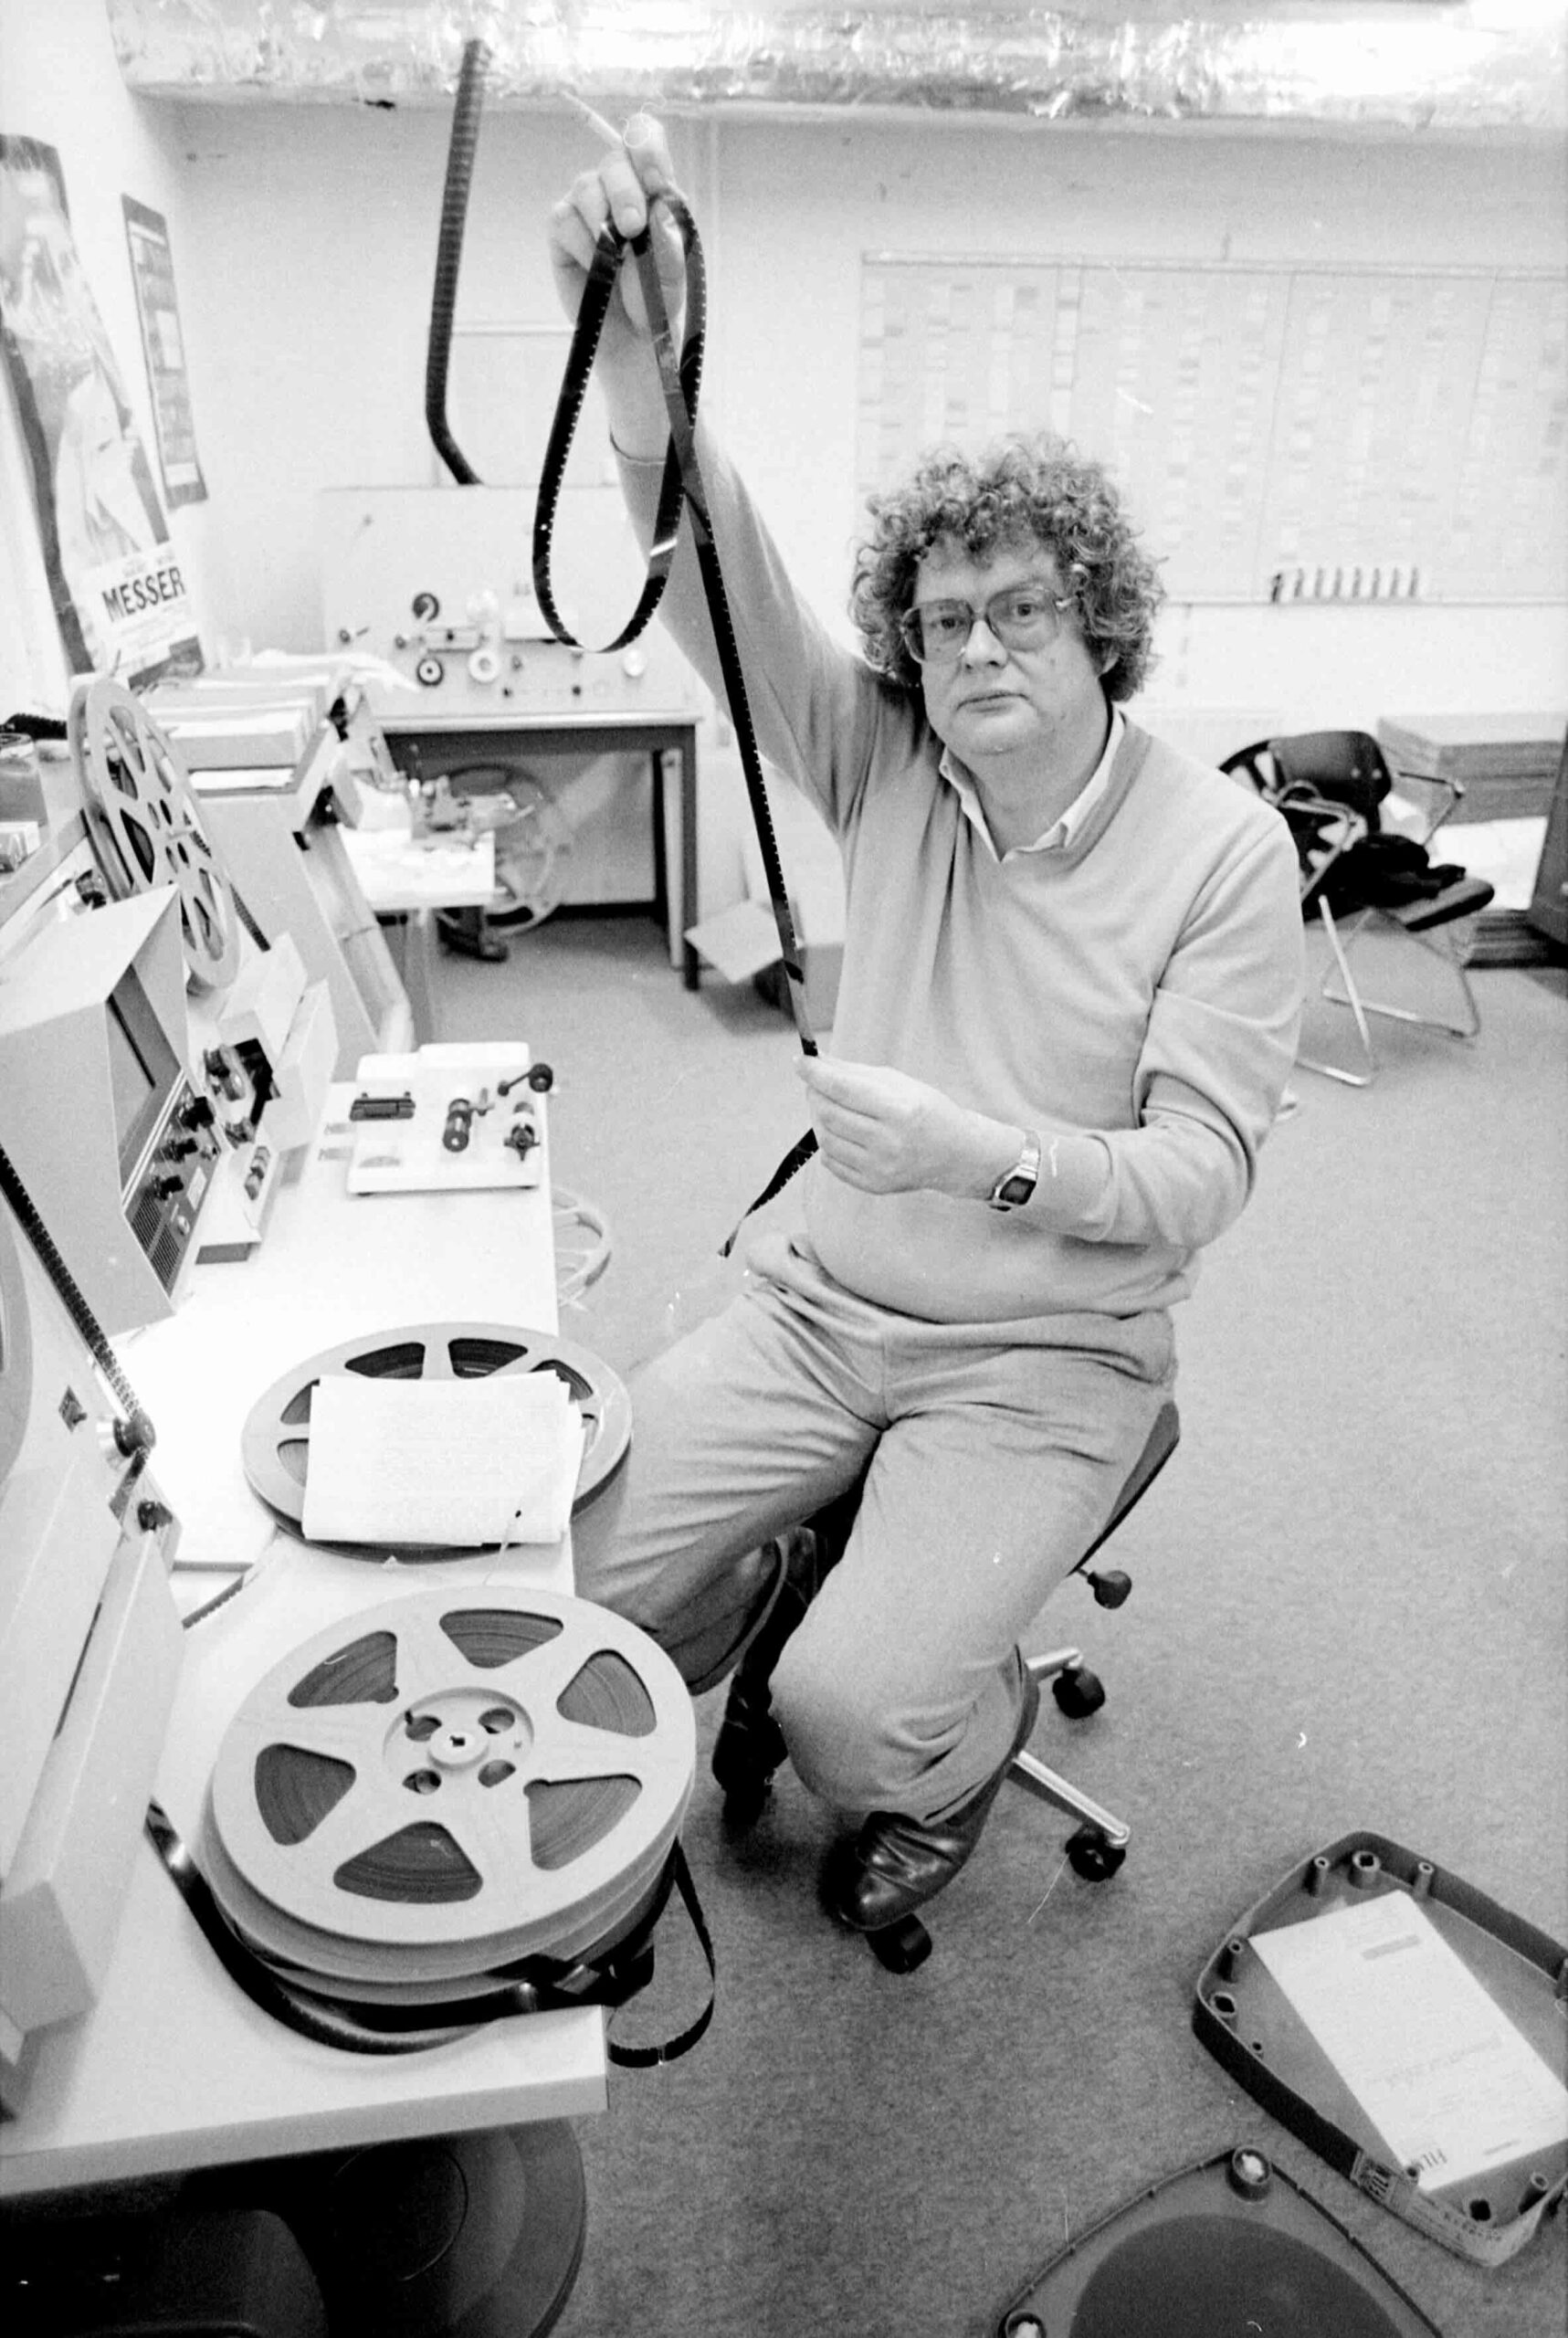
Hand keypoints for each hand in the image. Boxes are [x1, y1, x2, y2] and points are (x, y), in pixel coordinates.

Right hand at [547, 113, 686, 352]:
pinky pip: (565, 218)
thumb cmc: (658, 298)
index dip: (646, 147)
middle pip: (614, 160)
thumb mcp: (673, 272)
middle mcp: (619, 187)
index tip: (655, 180)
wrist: (633, 337)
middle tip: (633, 229)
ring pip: (586, 186)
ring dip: (602, 223)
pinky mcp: (563, 227)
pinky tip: (597, 268)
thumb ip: (668, 241)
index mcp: (653, 186)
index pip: (645, 139)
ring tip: (617, 261)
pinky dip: (582, 245)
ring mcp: (588, 204)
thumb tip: (658, 208)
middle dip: (625, 192)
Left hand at [797, 1057, 1012, 1198]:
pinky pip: (832, 1162)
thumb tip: (817, 1062)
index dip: (816, 1074)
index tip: (800, 1061)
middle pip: (829, 1114)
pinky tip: (840, 1132)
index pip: (843, 1089)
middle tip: (816, 1084)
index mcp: (899, 1110)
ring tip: (827, 1106)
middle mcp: (889, 1143)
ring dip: (818, 1118)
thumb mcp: (900, 1083)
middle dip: (815, 1094)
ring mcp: (880, 1168)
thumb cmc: (928, 1111)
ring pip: (826, 1139)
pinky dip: (828, 1143)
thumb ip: (856, 1073)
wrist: (957, 1154)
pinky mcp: (874, 1185)